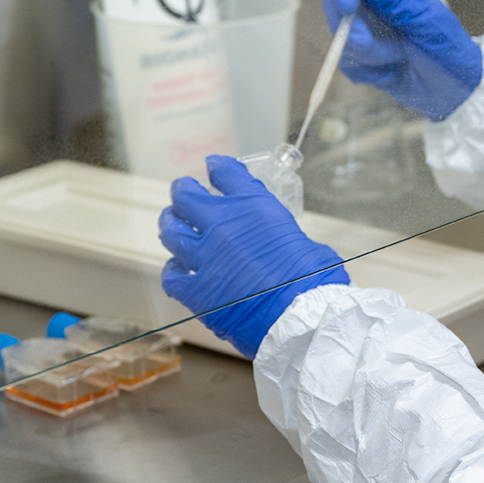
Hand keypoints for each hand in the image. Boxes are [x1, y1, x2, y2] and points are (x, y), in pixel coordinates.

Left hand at [159, 155, 349, 357]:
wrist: (299, 317)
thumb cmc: (313, 280)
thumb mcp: (304, 240)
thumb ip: (282, 236)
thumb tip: (281, 246)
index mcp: (254, 207)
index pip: (227, 174)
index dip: (218, 166)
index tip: (213, 165)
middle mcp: (223, 226)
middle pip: (187, 196)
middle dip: (183, 191)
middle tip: (183, 191)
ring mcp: (205, 257)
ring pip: (171, 231)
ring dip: (171, 224)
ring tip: (172, 224)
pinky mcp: (196, 290)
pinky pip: (172, 275)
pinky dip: (173, 270)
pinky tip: (177, 269)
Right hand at [322, 0, 482, 120]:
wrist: (455, 90)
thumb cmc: (450, 49)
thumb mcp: (429, 23)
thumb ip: (398, 0)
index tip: (347, 7)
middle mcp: (375, 3)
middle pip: (337, 4)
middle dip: (351, 29)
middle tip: (368, 44)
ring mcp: (367, 30)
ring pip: (341, 38)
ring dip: (369, 54)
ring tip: (399, 59)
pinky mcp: (363, 56)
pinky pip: (348, 63)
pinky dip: (369, 73)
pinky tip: (392, 74)